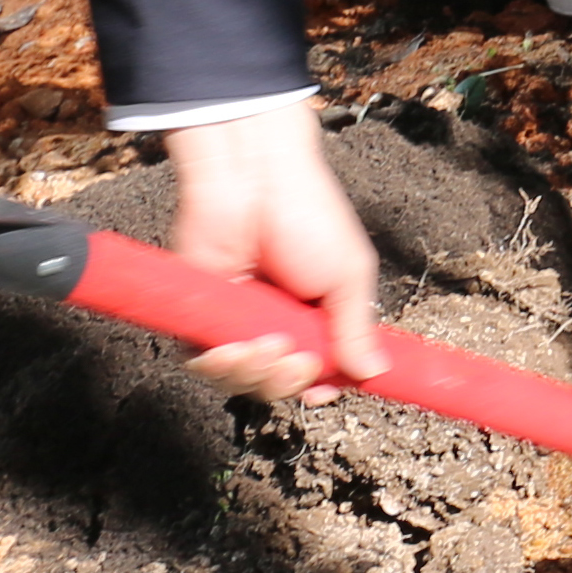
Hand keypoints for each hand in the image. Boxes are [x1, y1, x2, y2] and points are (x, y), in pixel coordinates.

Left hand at [162, 95, 389, 400]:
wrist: (253, 180)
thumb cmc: (309, 216)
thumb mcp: (349, 275)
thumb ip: (356, 327)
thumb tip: (372, 374)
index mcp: (318, 316)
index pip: (320, 371)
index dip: (319, 387)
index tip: (320, 392)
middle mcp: (278, 324)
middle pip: (278, 383)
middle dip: (286, 381)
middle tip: (293, 358)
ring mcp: (238, 321)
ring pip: (240, 380)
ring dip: (254, 373)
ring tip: (264, 345)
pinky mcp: (199, 315)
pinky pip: (201, 363)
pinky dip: (216, 366)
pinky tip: (230, 348)